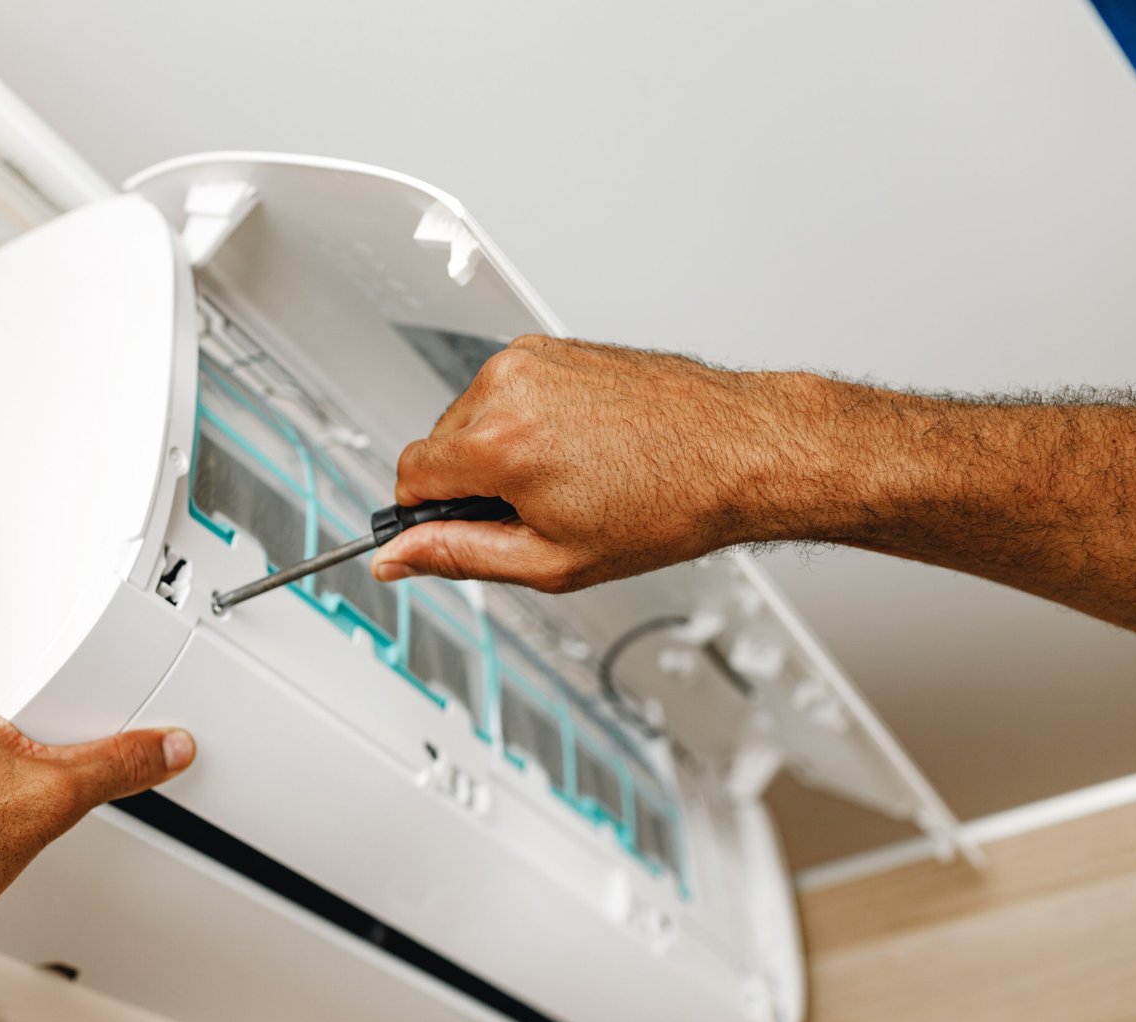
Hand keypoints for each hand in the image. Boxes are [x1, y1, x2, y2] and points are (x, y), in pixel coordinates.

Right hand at [372, 335, 820, 591]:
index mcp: (500, 442)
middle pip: (437, 445)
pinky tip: (577, 448)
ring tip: (566, 477)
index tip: (456, 531)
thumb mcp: (551, 559)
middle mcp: (508, 386)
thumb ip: (458, 555)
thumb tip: (397, 556)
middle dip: (469, 484)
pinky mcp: (552, 348)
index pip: (408, 477)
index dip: (426, 515)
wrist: (739, 450)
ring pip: (470, 419)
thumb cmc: (668, 502)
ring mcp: (532, 360)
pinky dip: (525, 423)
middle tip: (536, 512)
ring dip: (497, 453)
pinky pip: (505, 393)